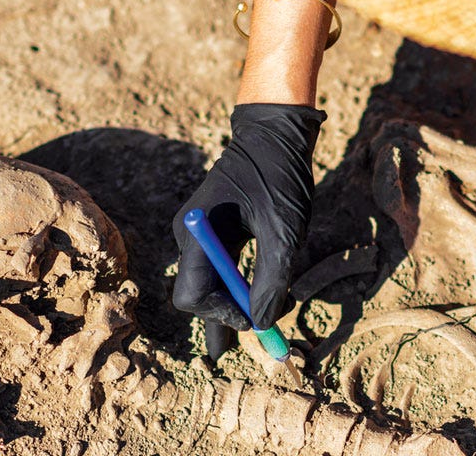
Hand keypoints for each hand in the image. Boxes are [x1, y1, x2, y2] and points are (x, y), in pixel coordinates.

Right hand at [172, 104, 324, 347]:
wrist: (275, 132)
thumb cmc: (278, 174)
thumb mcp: (284, 230)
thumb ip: (272, 278)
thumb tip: (262, 322)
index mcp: (197, 234)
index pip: (192, 295)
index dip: (221, 316)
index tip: (256, 319)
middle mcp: (191, 236)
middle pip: (198, 294)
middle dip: (226, 319)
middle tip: (254, 344)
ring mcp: (201, 233)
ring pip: (210, 284)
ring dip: (236, 304)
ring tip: (262, 327)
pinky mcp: (216, 229)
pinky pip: (221, 268)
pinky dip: (239, 286)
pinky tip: (255, 301)